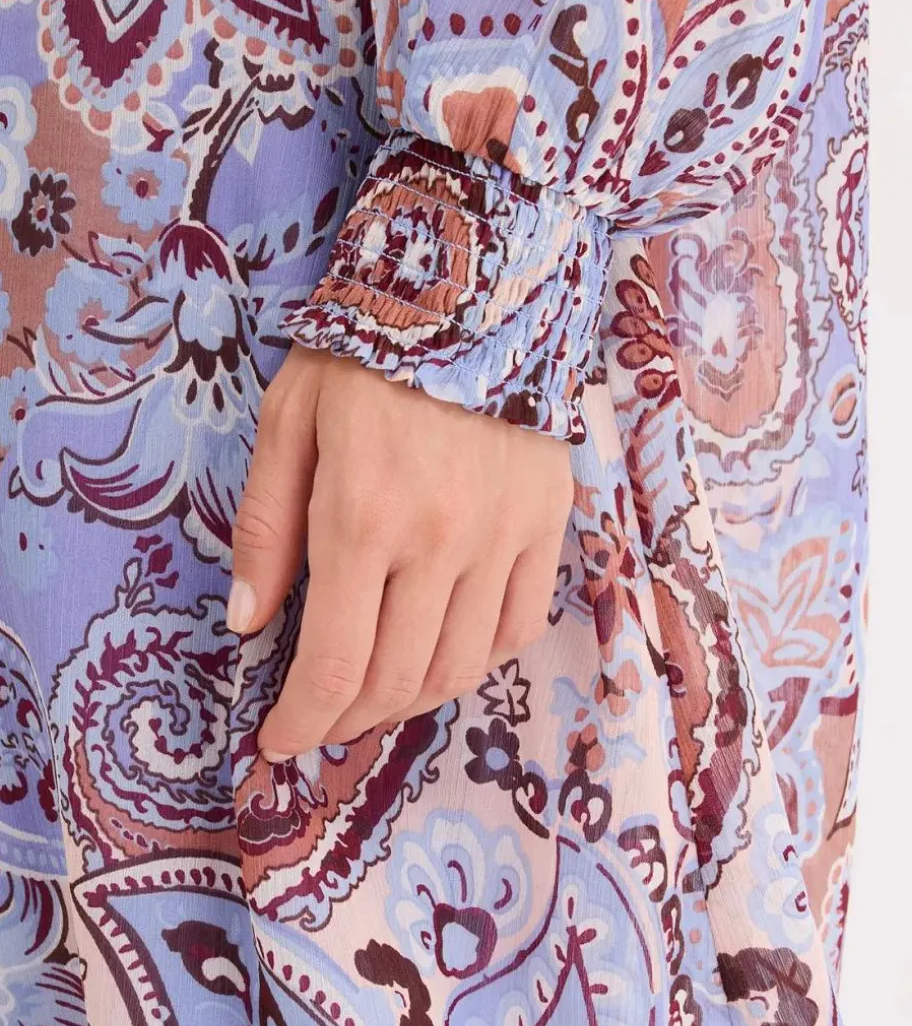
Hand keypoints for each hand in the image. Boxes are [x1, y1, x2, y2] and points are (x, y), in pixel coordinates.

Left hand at [227, 346, 573, 760]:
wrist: (474, 283)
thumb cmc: (365, 349)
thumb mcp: (288, 422)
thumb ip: (265, 527)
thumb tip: (248, 623)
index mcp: (361, 517)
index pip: (335, 664)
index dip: (303, 721)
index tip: (279, 742)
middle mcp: (440, 543)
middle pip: (397, 681)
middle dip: (347, 719)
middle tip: (320, 718)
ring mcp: (504, 538)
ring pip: (461, 667)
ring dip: (410, 700)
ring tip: (377, 692)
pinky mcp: (548, 525)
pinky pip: (520, 625)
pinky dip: (479, 658)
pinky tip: (446, 650)